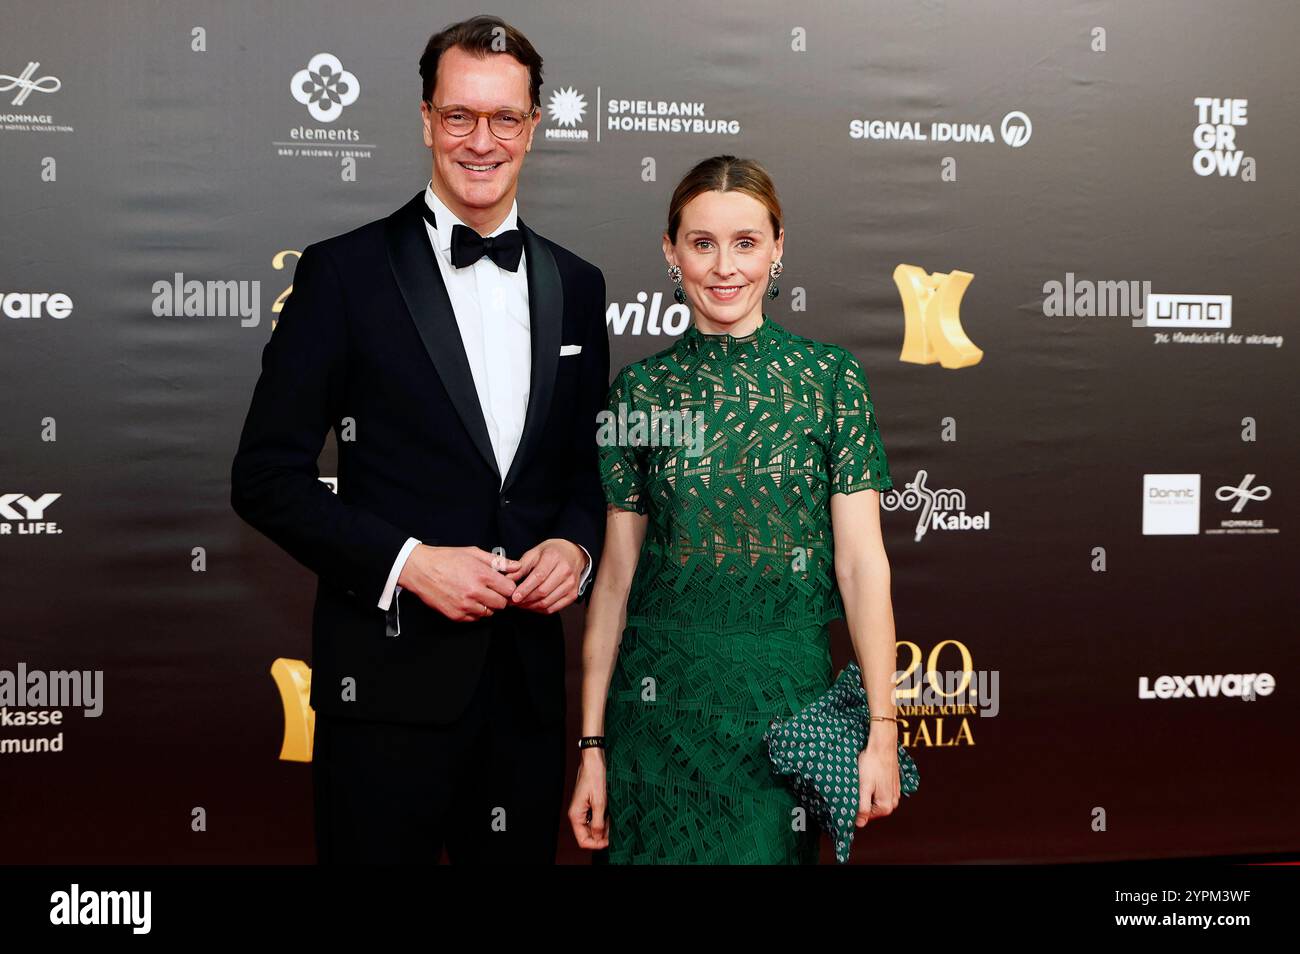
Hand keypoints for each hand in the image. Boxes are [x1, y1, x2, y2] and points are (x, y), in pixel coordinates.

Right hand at [397, 545, 520, 621]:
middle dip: (500, 597)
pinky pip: (475, 619)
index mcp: (481, 575)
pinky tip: (467, 600)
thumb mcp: (473, 553)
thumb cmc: (445, 559)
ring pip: (489, 613)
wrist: (420, 570)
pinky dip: (474, 612)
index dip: (508, 587)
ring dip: (487, 605)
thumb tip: (516, 566)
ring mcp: (465, 606)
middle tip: (491, 590)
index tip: (503, 585)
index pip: (510, 589)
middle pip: (502, 604)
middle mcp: (475, 592)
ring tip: (477, 594)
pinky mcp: (456, 615)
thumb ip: (497, 561)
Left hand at [506, 538, 584, 613]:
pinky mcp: (573, 594)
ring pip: (548, 602)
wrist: (573, 554)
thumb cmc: (552, 553)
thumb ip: (521, 567)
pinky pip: (554, 608)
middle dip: (525, 600)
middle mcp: (565, 571)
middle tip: (513, 602)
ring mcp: (571, 584)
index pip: (538, 577)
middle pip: (543, 592)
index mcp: (554, 557)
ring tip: (521, 604)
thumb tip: (507, 580)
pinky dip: (540, 610)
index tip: (514, 597)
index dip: (525, 589)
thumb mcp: (534, 553)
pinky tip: (532, 605)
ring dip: (531, 606)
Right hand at [568, 748, 608, 848]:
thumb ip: (598, 822)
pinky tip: (612, 817)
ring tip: (614, 824)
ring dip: (603, 829)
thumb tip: (599, 838)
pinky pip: (595, 818)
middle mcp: (578, 814)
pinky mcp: (589, 804)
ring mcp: (583, 810)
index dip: (595, 844)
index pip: (582, 840)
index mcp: (576, 815)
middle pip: (587, 835)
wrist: (594, 760)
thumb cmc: (595, 777)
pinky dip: (604, 820)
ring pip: (593, 827)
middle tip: (614, 834)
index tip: (608, 842)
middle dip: (601, 837)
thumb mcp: (599, 802)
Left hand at [855, 740, 900, 827]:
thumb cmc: (871, 764)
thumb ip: (863, 807)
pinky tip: (870, 776)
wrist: (883, 745)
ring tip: (863, 779)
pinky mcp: (894, 784)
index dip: (856, 807)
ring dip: (868, 793)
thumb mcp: (863, 787)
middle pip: (872, 809)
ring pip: (876, 799)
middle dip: (863, 800)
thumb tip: (859, 824)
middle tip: (856, 785)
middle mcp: (894, 802)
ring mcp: (895, 793)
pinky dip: (874, 786)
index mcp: (885, 807)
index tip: (850, 795)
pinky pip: (881, 791)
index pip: (866, 817)